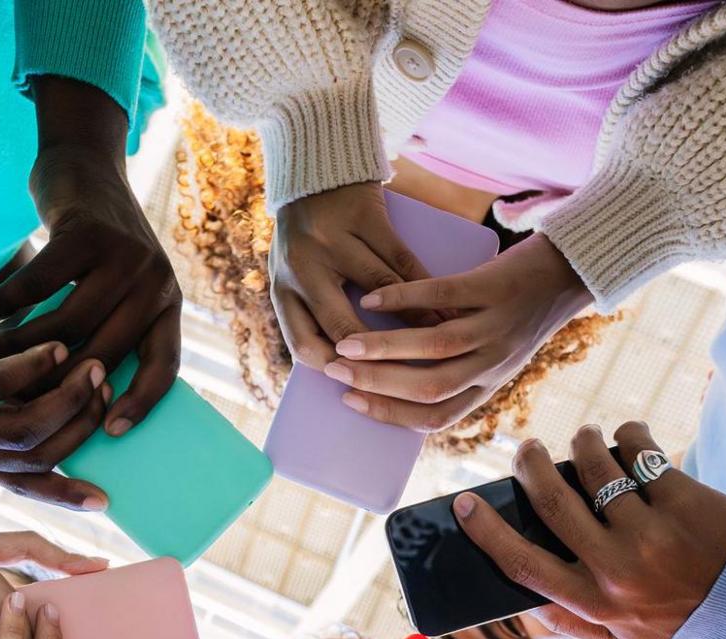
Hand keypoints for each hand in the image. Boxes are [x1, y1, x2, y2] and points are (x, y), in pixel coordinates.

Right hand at [0, 76, 181, 438]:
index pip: (164, 367)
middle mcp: (155, 282)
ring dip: (24, 345)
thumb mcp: (118, 289)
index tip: (106, 433)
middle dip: (56, 382)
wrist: (84, 167)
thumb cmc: (94, 246)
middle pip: (104, 353)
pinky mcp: (87, 233)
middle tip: (15, 397)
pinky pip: (42, 283)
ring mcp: (125, 256)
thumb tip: (81, 403)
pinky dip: (11, 302)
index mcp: (167, 305)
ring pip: (70, 324)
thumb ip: (112, 331)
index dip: (140, 404)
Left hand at [0, 244, 112, 509]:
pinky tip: (58, 347)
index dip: (63, 495)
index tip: (104, 499)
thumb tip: (60, 401)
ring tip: (93, 367)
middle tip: (108, 390)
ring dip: (65, 398)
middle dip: (79, 428)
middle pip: (31, 456)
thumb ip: (7, 399)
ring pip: (20, 426)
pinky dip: (34, 368)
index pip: (21, 483)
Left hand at [271, 181, 435, 366]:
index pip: (304, 344)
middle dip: (380, 355)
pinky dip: (424, 286)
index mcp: (282, 288)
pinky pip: (401, 259)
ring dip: (414, 320)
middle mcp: (301, 266)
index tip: (366, 384)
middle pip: (342, 326)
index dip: (336, 369)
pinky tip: (443, 305)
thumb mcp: (297, 273)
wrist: (316, 166)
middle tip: (409, 374)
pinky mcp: (364, 216)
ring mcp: (333, 239)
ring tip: (439, 341)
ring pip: (380, 291)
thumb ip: (314, 311)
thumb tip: (353, 365)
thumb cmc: (310, 235)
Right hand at [327, 235, 593, 430]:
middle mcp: (493, 364)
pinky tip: (374, 298)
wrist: (569, 269)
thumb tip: (391, 377)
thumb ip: (456, 369)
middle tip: (334, 372)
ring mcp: (496, 327)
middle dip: (376, 385)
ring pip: (433, 349)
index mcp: (488, 384)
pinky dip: (404, 299)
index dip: (390, 415)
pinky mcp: (495, 288)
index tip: (350, 402)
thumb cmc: (519, 310)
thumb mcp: (494, 352)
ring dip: (383, 349)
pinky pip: (443, 297)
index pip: (435, 417)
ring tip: (345, 344)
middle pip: (429, 388)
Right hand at [455, 422, 725, 638]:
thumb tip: (524, 597)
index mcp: (595, 604)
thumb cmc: (682, 614)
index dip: (486, 532)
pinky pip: (637, 449)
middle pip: (551, 502)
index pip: (522, 565)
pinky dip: (628, 435)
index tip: (463, 503)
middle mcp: (616, 571)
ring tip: (587, 440)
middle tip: (527, 449)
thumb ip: (574, 621)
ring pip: (592, 467)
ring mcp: (650, 534)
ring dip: (583, 442)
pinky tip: (633, 441)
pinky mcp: (682, 501)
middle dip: (530, 465)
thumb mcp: (624, 634)